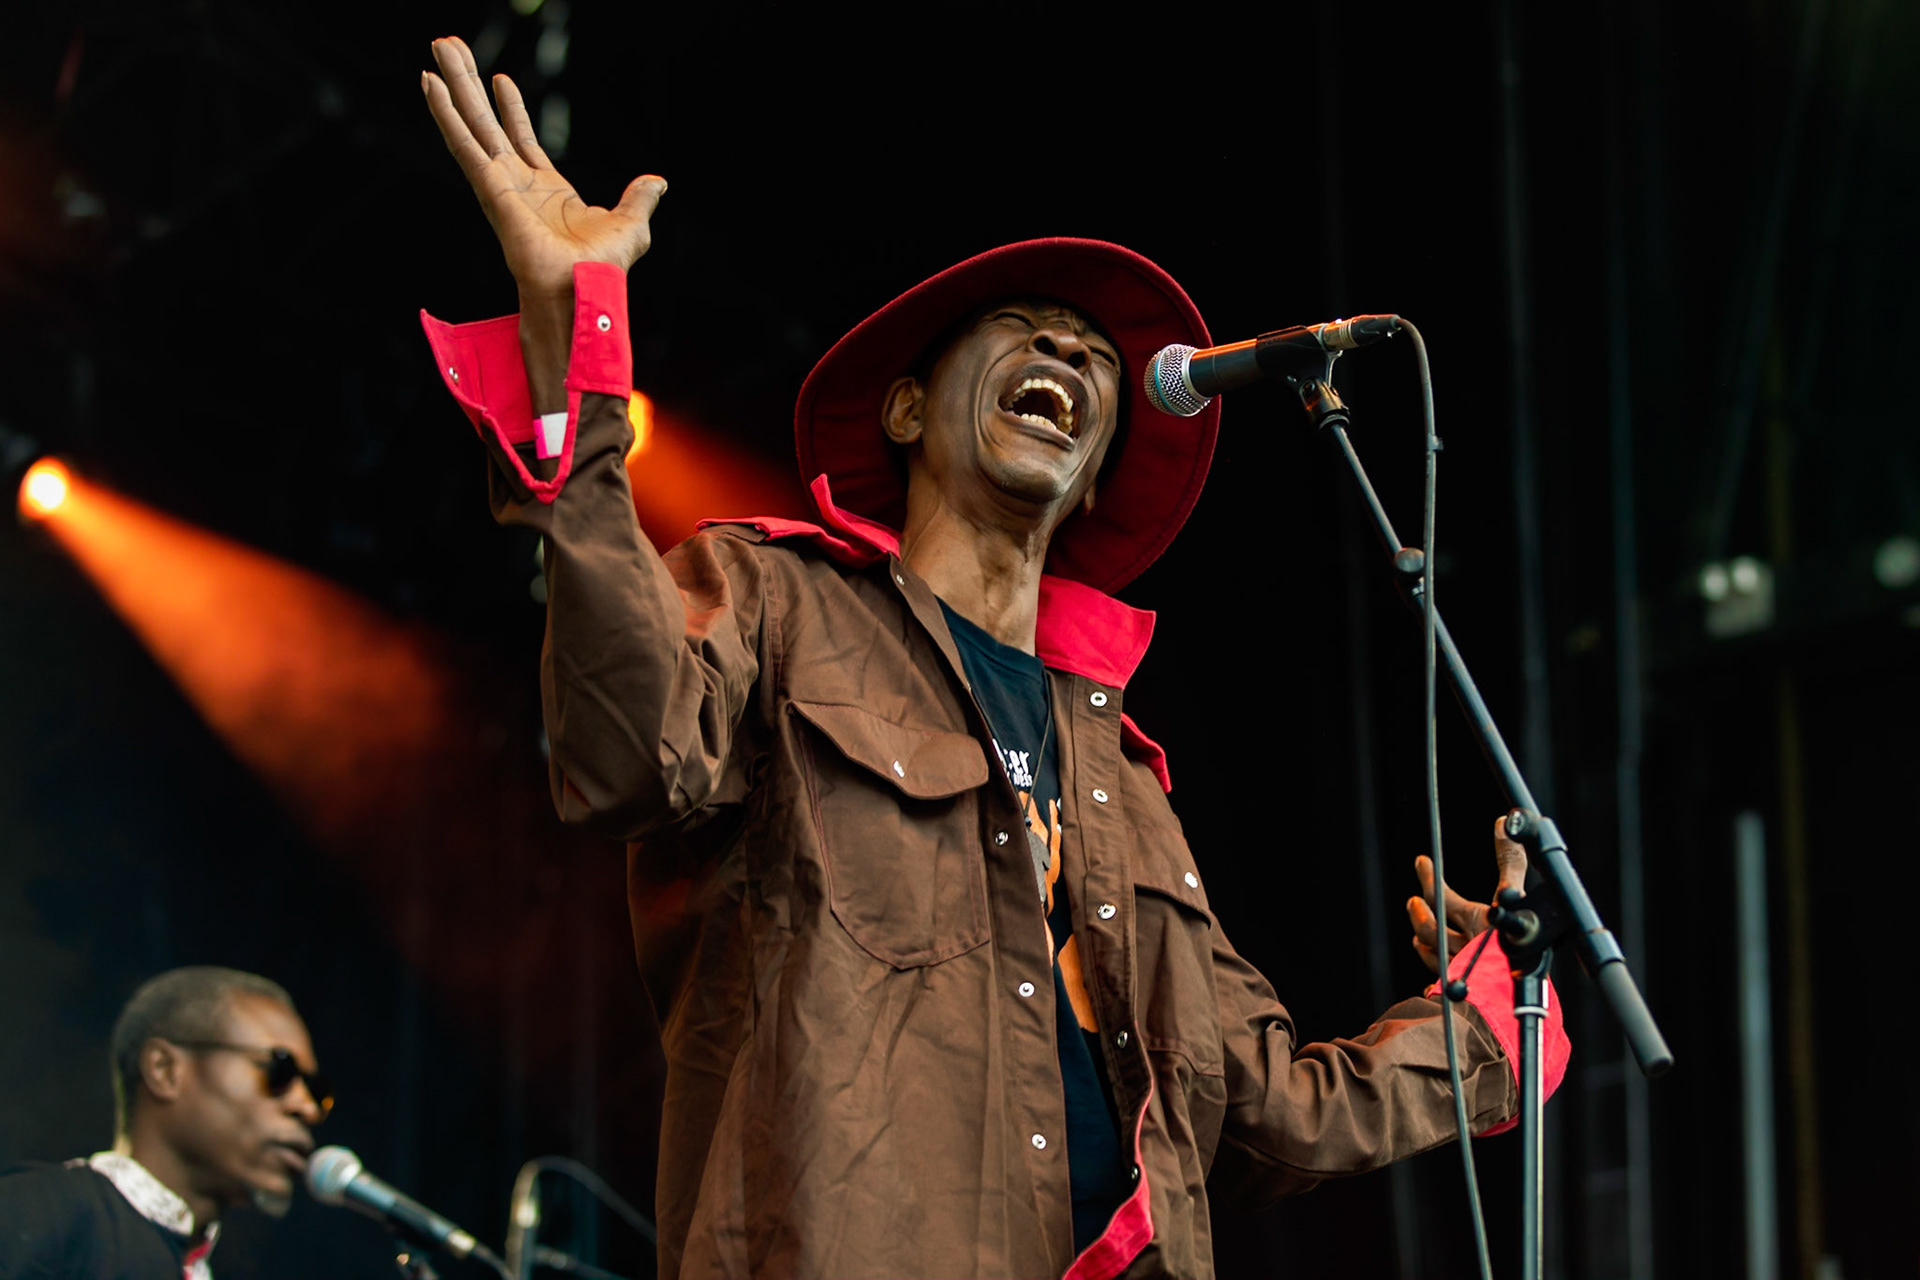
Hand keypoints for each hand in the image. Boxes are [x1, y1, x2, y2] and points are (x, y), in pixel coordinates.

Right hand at [422, 37, 665, 299]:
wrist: (585, 288)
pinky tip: (431, 84)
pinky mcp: (490, 187)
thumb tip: (656, 183)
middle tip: (450, 48)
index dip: (511, 108)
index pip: (522, 138)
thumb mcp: (631, 224)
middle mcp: (517, 183)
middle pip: (488, 122)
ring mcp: (500, 183)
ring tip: (438, 48)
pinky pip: (463, 144)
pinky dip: (445, 114)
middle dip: (470, 85)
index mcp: (547, 190)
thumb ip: (639, 199)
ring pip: (470, 124)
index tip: (500, 79)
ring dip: (453, 85)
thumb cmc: (604, 268)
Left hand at [1404, 815, 1529, 973]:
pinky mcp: (1464, 987)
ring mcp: (1463, 968)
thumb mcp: (1513, 898)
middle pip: (1436, 922)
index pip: (1443, 896)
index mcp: (1476, 921)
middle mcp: (1465, 945)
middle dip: (1424, 905)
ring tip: (1416, 922)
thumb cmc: (1514, 949)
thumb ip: (1510, 862)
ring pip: (1435, 947)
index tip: (1421, 862)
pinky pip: (1440, 973)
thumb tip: (1503, 821)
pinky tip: (1426, 956)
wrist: (1512, 1001)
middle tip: (1414, 895)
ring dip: (1423, 931)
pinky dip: (1432, 960)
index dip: (1430, 878)